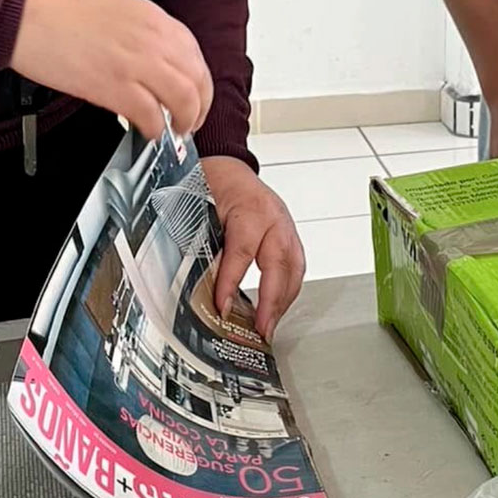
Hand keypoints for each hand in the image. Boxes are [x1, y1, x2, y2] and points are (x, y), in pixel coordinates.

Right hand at [11, 0, 213, 137]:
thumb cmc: (57, 12)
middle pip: (197, 80)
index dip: (199, 83)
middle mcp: (152, 38)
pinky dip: (156, 129)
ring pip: (184, 100)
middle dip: (199, 108)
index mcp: (153, 17)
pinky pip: (152, 115)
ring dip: (184, 121)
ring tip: (174, 132)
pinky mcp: (115, 86)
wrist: (24, 13)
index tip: (194, 97)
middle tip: (189, 122)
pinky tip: (149, 132)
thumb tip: (157, 66)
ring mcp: (136, 62)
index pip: (194, 55)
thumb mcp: (116, 11)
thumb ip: (143, 36)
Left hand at [203, 156, 304, 341]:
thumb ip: (206, 247)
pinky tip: (276, 308)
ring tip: (269, 326)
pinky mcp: (290, 236)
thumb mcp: (201, 212)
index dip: (232, 283)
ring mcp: (287, 227)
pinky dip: (287, 291)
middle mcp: (275, 218)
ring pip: (295, 269)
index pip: (243, 252)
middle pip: (280, 265)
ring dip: (284, 301)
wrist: (228, 168)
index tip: (222, 309)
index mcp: (251, 208)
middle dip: (272, 303)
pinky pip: (296, 267)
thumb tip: (205, 286)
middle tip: (261, 330)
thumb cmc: (213, 184)